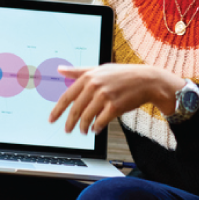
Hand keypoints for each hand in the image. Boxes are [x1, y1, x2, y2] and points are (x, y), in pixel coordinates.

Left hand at [48, 64, 184, 134]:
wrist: (146, 80)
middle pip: (76, 109)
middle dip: (70, 122)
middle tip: (67, 130)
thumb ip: (79, 71)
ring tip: (84, 131)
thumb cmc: (122, 74)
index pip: (67, 96)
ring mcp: (105, 96)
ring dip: (83, 127)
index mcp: (89, 76)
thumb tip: (60, 70)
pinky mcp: (115, 107)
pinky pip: (100, 122)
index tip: (51, 119)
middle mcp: (95, 86)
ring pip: (87, 117)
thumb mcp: (100, 68)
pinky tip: (96, 129)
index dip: (57, 110)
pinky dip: (96, 128)